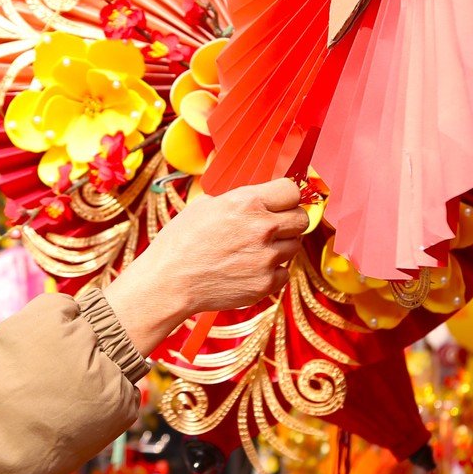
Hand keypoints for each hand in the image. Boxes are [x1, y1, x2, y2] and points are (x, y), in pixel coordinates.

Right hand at [103, 179, 306, 353]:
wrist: (170, 281)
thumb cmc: (181, 241)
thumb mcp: (205, 205)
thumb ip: (238, 199)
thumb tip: (258, 196)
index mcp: (247, 202)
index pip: (292, 190)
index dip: (288, 196)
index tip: (283, 202)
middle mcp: (262, 228)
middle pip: (302, 218)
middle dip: (290, 220)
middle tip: (274, 227)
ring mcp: (267, 258)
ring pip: (295, 246)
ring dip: (281, 246)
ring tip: (254, 250)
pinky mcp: (266, 283)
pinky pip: (285, 272)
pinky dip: (273, 271)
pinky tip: (251, 269)